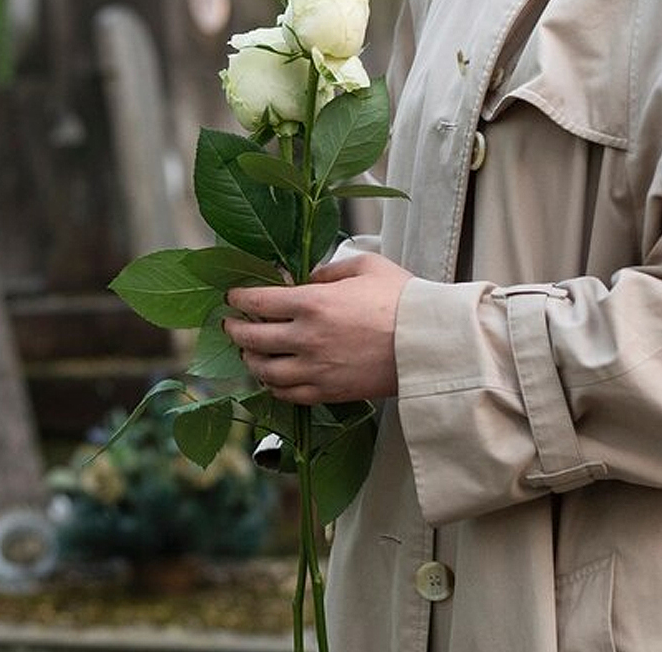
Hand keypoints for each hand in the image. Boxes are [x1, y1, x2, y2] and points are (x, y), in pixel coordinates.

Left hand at [223, 253, 410, 404]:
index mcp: (311, 303)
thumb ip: (329, 271)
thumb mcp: (365, 266)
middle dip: (235, 329)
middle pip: (251, 338)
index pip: (256, 301)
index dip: (238, 298)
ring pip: (264, 370)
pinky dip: (273, 386)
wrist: (430, 343)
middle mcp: (306, 338)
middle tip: (231, 324)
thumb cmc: (403, 300)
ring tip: (249, 352)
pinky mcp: (329, 392)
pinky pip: (287, 395)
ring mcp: (315, 369)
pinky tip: (272, 378)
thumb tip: (309, 278)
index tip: (232, 297)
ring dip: (250, 360)